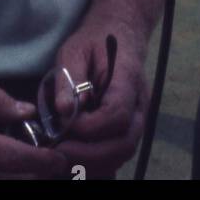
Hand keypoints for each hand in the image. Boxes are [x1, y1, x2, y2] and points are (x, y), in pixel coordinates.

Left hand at [50, 22, 146, 177]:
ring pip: (123, 154)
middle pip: (124, 143)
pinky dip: (98, 163)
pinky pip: (118, 154)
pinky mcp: (129, 130)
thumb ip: (70, 78)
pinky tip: (75, 158)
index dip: (91, 126)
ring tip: (63, 156)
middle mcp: (140, 105)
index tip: (66, 124)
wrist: (118, 36)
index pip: (118, 114)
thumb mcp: (74, 49)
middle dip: (91, 154)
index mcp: (128, 80)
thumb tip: (64, 110)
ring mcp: (137, 120)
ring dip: (93, 162)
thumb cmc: (94, 42)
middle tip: (59, 152)